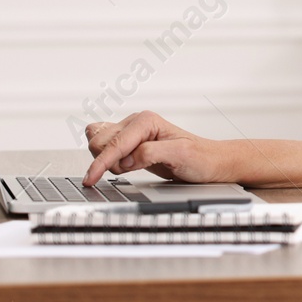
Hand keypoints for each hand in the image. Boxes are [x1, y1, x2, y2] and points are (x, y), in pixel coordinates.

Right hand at [81, 111, 234, 185]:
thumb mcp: (180, 156)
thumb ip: (150, 154)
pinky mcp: (130, 142)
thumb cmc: (200, 158)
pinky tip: (120, 165)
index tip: (90, 179)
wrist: (210, 162)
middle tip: (128, 171)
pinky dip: (104, 157)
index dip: (101, 163)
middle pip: (99, 140)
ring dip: (105, 159)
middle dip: (106, 160)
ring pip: (98, 141)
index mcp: (146, 121)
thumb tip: (126, 159)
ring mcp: (132, 131)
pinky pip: (104, 145)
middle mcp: (137, 122)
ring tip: (129, 168)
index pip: (114, 143)